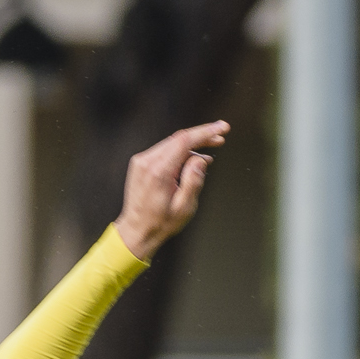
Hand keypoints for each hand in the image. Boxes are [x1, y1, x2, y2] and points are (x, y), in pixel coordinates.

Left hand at [114, 122, 228, 262]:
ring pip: (172, 143)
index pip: (184, 141)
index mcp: (158, 172)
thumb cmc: (160, 222)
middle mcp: (147, 163)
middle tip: (220, 137)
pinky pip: (164, 150)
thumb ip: (194, 181)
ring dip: (192, 145)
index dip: (205, 132)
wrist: (137, 230)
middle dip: (202, 136)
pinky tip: (192, 160)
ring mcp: (141, 161)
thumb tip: (201, 159)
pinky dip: (180, 152)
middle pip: (179, 138)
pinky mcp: (141, 163)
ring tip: (208, 154)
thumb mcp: (184, 207)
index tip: (222, 128)